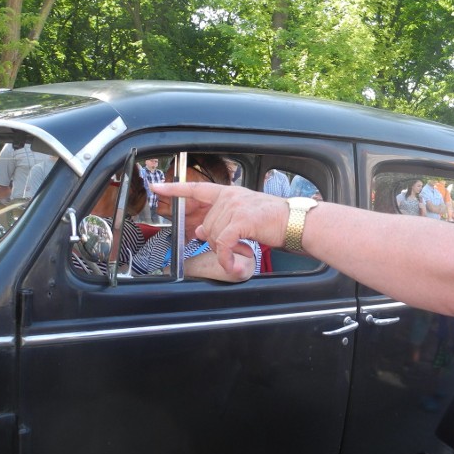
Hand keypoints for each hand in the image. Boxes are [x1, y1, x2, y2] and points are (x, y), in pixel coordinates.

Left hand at [152, 181, 288, 273]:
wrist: (296, 223)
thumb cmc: (274, 221)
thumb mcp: (244, 216)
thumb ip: (221, 221)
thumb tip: (199, 232)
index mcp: (230, 193)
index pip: (197, 189)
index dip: (175, 189)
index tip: (158, 189)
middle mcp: (231, 197)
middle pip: (205, 224)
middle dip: (214, 240)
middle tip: (235, 245)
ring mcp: (235, 207)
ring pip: (213, 235)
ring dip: (225, 249)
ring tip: (245, 247)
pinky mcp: (242, 221)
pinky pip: (223, 243)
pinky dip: (225, 257)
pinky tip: (232, 264)